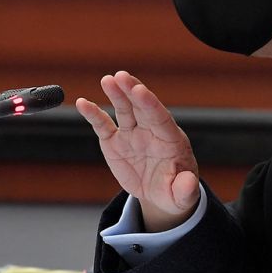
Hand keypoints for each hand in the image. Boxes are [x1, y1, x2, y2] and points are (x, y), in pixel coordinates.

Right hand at [76, 71, 199, 231]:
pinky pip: (103, 125)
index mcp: (170, 139)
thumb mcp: (183, 196)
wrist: (159, 193)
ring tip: (107, 80)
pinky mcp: (114, 141)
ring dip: (116, 94)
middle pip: (141, 107)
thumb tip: (189, 183)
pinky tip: (82, 103)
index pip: (160, 117)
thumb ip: (186, 189)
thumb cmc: (175, 191)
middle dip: (131, 90)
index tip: (140, 90)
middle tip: (122, 76)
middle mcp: (150, 131)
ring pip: (123, 110)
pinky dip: (93, 114)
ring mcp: (132, 134)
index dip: (150, 103)